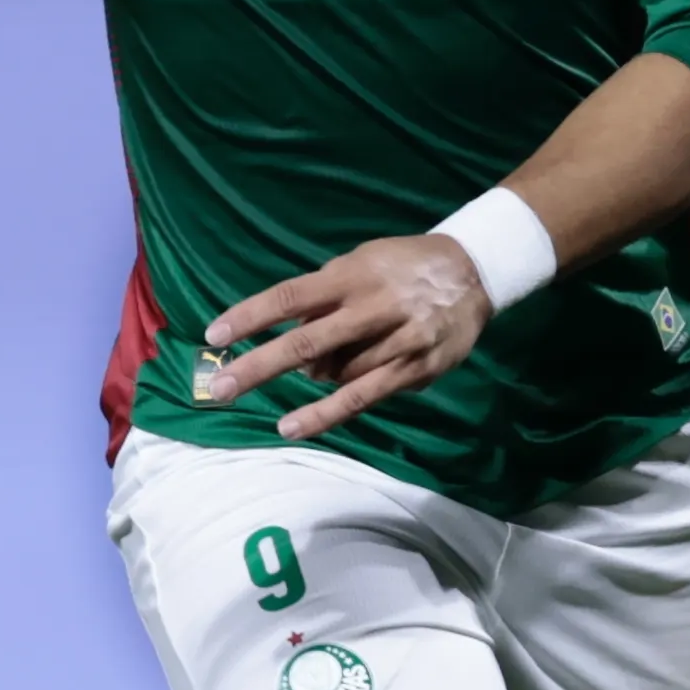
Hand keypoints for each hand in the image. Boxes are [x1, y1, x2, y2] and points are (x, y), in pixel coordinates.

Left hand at [196, 232, 493, 444]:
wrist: (474, 271)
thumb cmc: (403, 266)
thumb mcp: (360, 263)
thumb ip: (324, 298)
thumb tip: (290, 341)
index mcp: (353, 275)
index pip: (291, 296)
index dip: (251, 316)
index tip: (215, 335)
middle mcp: (373, 307)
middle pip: (306, 340)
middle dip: (259, 366)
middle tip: (219, 387)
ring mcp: (396, 340)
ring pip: (333, 373)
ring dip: (309, 379)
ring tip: (307, 372)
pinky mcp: (414, 369)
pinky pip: (361, 397)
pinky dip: (323, 414)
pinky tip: (292, 426)